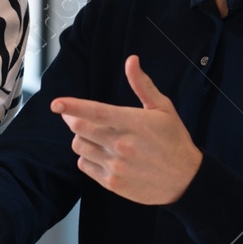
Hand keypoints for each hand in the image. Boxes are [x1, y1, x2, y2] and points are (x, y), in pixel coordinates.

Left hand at [52, 55, 202, 204]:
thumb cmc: (174, 140)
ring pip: (80, 147)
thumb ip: (142, 85)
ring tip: (95, 135)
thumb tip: (131, 60)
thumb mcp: (163, 108)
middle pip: (80, 129)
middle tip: (76, 116)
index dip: (72, 106)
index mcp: (133, 123)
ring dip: (81, 138)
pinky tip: (101, 153)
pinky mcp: (113, 182)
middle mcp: (121, 145)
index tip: (57, 104)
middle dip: (72, 119)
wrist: (185, 179)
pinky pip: (85, 166)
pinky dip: (86, 157)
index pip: (95, 112)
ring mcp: (116, 165)